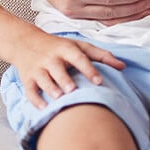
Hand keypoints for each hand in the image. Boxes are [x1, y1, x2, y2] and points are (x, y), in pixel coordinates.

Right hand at [9, 32, 124, 108]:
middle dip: (64, 79)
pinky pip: (30, 90)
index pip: (79, 58)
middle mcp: (51, 58)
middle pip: (57, 69)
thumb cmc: (59, 46)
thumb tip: (123, 66)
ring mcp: (38, 68)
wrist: (26, 42)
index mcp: (66, 49)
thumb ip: (101, 56)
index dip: (89, 69)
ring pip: (43, 79)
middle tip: (73, 89)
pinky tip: (44, 107)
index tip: (99, 81)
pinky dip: (36, 99)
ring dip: (50, 88)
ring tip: (59, 97)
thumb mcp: (79, 46)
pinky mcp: (27, 78)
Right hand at [22, 0, 149, 24]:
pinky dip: (118, 20)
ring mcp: (72, 15)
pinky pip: (99, 22)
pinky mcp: (73, 17)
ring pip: (107, 21)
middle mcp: (73, 8)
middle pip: (112, 13)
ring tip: (147, 10)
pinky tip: (131, 16)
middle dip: (135, 8)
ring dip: (130, 17)